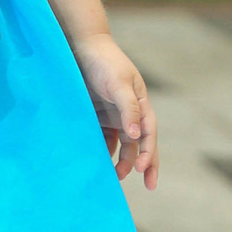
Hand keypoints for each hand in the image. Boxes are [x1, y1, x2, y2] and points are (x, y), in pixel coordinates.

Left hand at [69, 32, 158, 189]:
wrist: (81, 46)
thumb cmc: (105, 63)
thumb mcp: (120, 84)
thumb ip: (129, 109)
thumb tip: (138, 137)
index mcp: (140, 104)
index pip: (149, 135)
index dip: (149, 153)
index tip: (142, 170)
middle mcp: (129, 113)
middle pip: (139, 144)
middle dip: (142, 164)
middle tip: (147, 186)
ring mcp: (112, 115)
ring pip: (120, 145)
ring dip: (120, 161)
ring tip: (113, 177)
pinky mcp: (96, 116)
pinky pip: (102, 138)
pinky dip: (102, 151)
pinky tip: (97, 162)